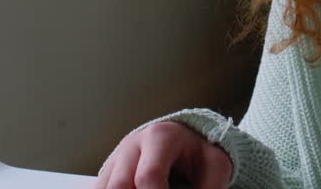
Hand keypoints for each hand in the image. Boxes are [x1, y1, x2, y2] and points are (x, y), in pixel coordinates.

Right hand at [95, 120, 233, 188]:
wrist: (187, 140)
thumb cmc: (200, 154)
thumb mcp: (215, 166)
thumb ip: (209, 188)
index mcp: (160, 137)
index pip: (148, 176)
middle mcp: (132, 145)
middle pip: (119, 185)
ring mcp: (117, 158)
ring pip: (105, 188)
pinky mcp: (108, 171)